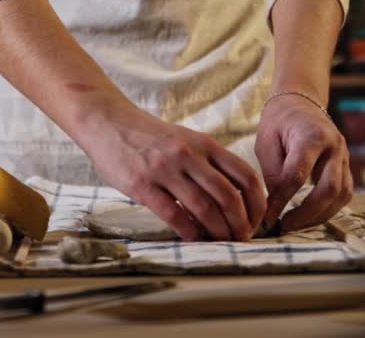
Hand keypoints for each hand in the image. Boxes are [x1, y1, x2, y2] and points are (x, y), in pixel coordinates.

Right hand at [81, 107, 265, 240]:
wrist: (107, 122)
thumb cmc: (147, 135)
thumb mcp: (184, 138)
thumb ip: (206, 161)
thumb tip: (231, 196)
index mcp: (204, 143)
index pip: (245, 176)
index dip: (257, 203)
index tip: (256, 219)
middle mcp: (188, 154)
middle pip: (228, 196)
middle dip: (240, 223)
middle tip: (242, 238)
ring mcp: (165, 169)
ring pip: (204, 207)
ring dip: (218, 231)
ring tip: (223, 242)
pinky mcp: (142, 185)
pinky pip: (173, 214)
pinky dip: (189, 231)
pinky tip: (194, 238)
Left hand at [255, 94, 352, 232]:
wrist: (299, 103)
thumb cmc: (277, 124)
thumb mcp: (265, 143)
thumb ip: (273, 173)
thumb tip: (274, 207)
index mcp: (311, 136)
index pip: (298, 175)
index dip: (282, 200)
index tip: (267, 217)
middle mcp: (334, 146)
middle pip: (328, 188)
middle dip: (305, 213)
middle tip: (282, 226)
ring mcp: (344, 156)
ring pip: (341, 195)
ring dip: (318, 215)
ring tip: (292, 225)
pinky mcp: (346, 166)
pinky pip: (344, 193)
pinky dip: (327, 209)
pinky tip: (307, 217)